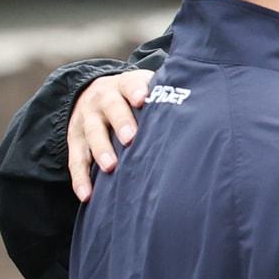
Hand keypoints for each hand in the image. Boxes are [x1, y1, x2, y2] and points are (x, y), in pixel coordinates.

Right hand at [68, 69, 154, 200]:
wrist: (94, 94)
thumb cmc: (133, 99)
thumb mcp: (146, 89)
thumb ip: (165, 96)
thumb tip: (203, 106)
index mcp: (123, 86)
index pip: (129, 84)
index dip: (135, 90)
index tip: (142, 100)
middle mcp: (102, 99)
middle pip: (110, 108)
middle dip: (120, 122)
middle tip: (131, 139)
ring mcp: (86, 120)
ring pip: (92, 133)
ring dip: (100, 150)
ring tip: (110, 167)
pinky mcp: (75, 140)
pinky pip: (76, 159)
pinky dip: (80, 178)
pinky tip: (87, 195)